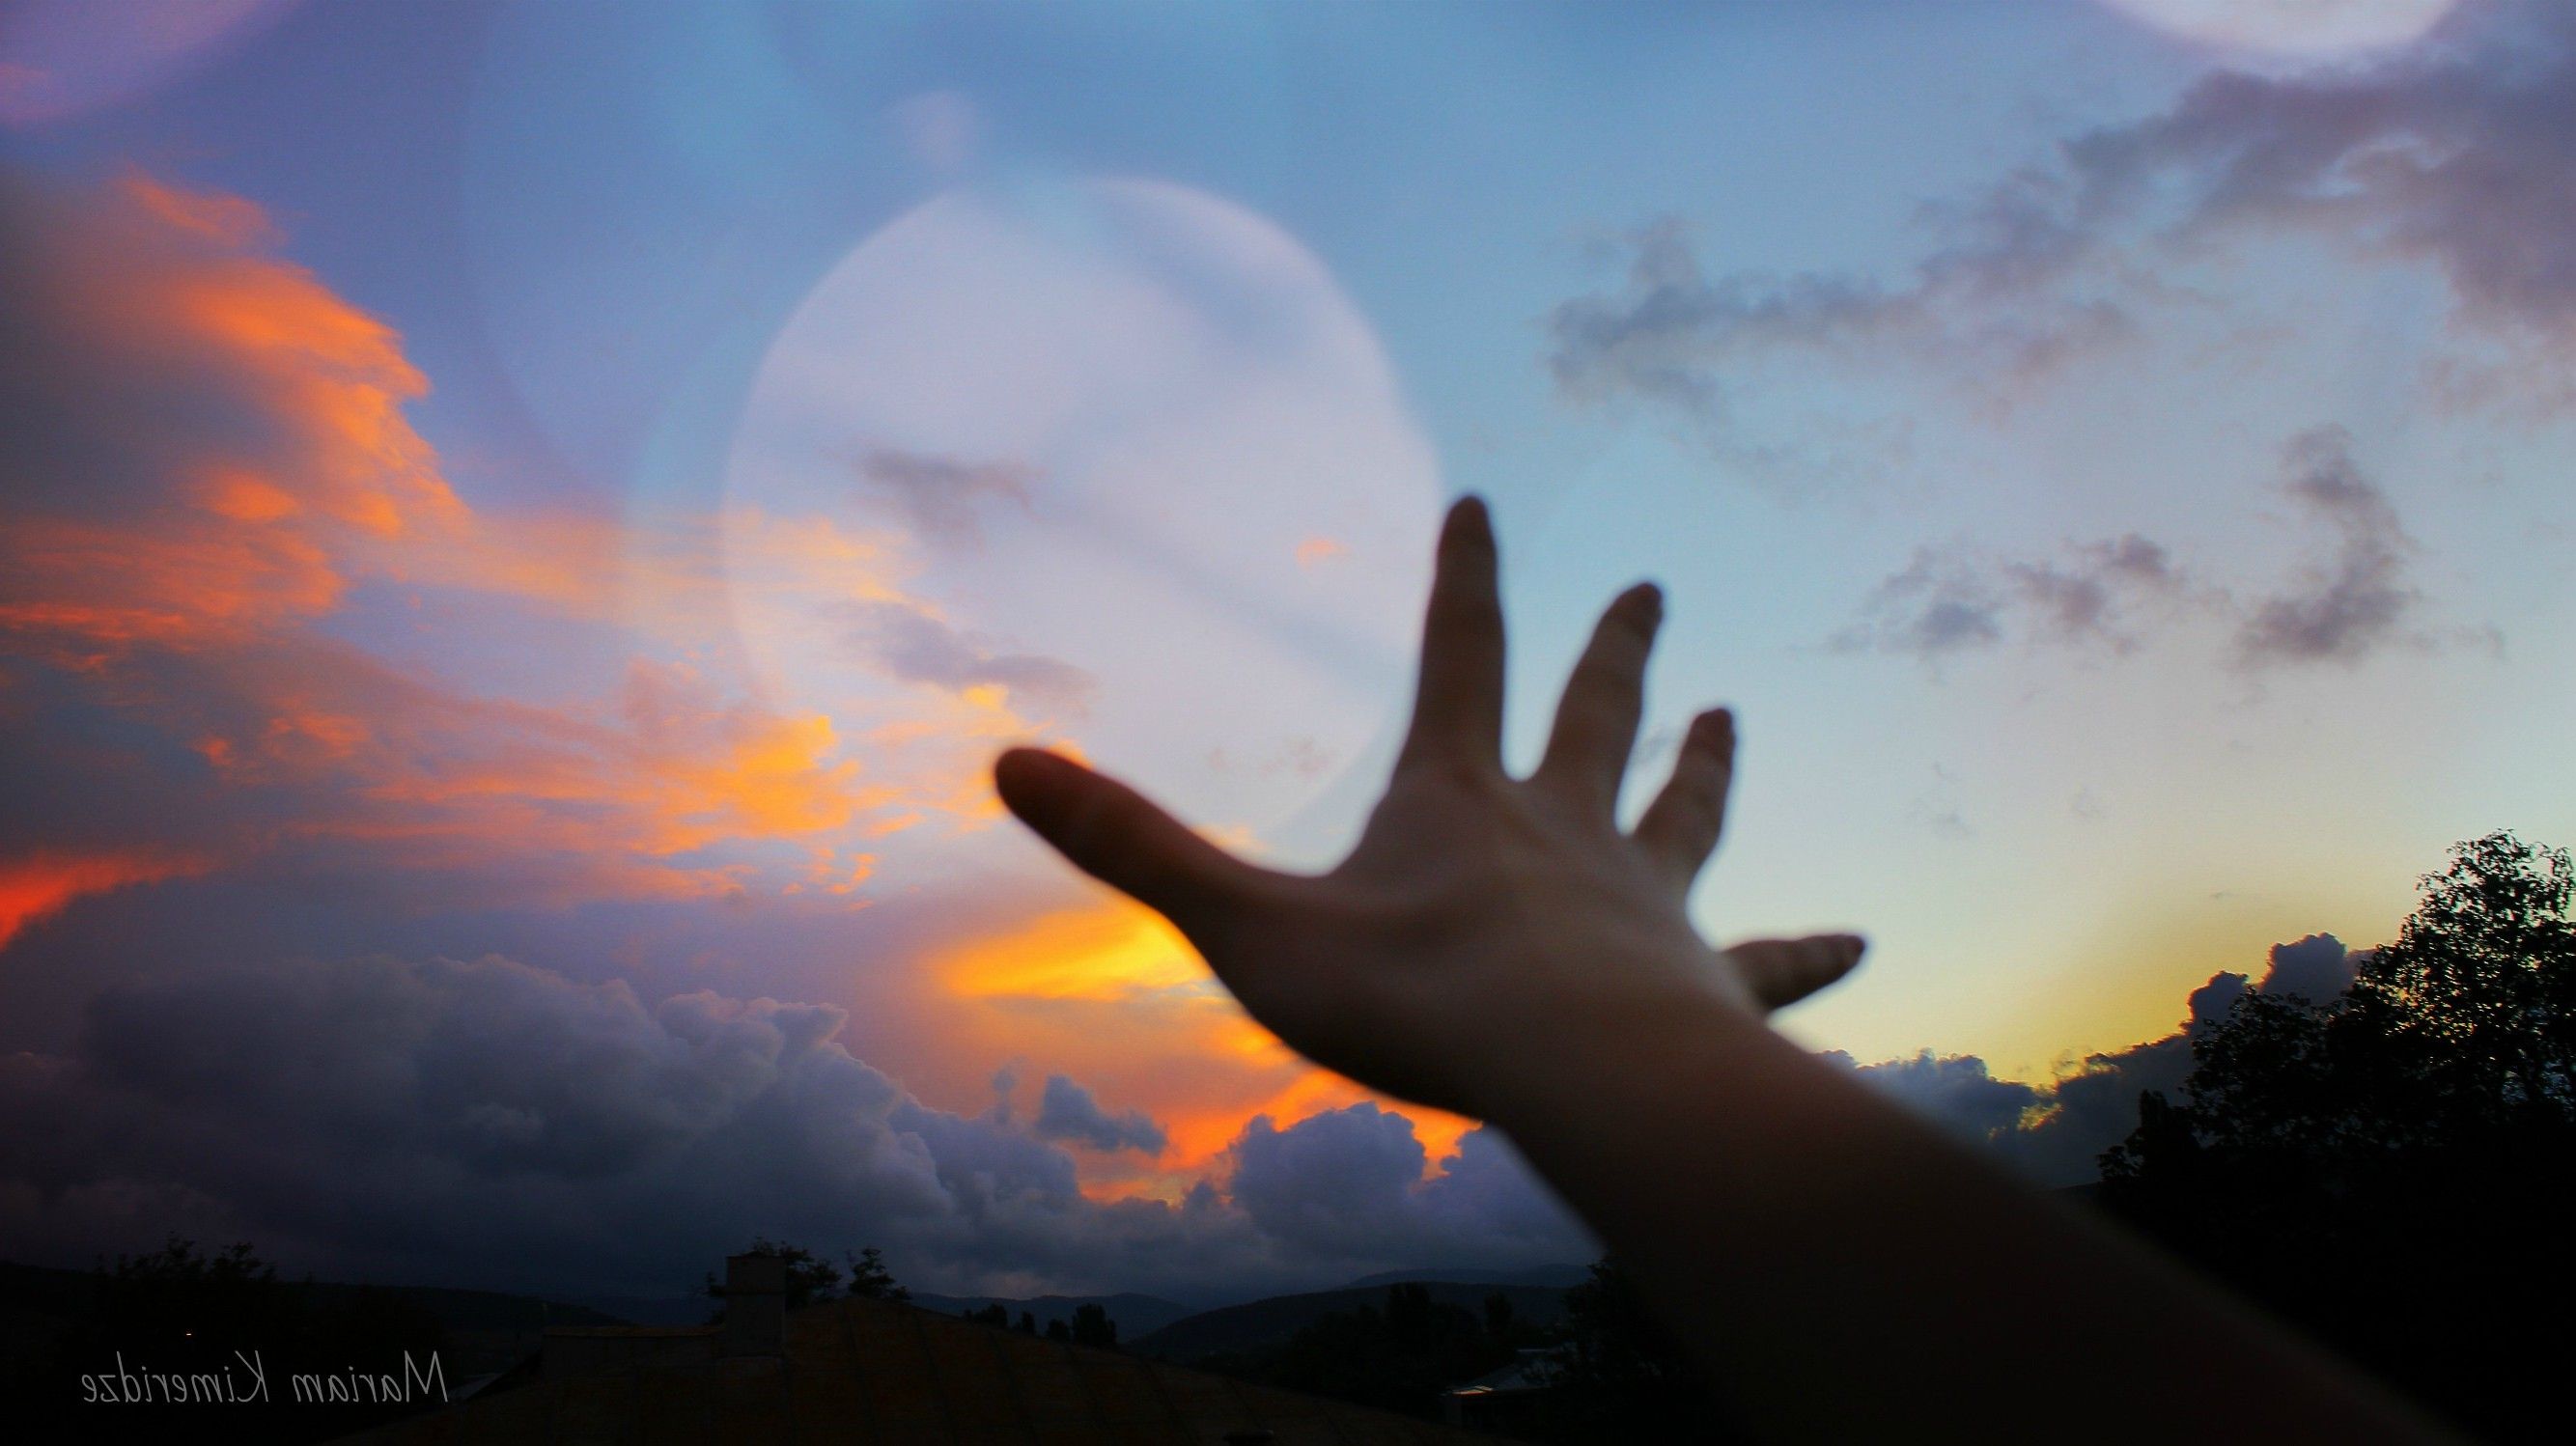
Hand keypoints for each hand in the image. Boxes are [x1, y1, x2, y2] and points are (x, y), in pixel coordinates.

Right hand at [994, 497, 1863, 1121]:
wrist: (1578, 1077)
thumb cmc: (1415, 1004)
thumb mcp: (1248, 925)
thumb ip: (1132, 847)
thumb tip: (1004, 760)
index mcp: (1460, 802)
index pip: (1459, 656)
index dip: (1464, 577)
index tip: (1482, 500)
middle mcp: (1564, 830)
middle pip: (1594, 714)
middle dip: (1613, 648)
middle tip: (1653, 586)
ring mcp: (1644, 902)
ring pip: (1682, 814)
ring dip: (1704, 763)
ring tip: (1734, 714)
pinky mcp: (1704, 980)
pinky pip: (1764, 958)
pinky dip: (1806, 954)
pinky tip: (1857, 945)